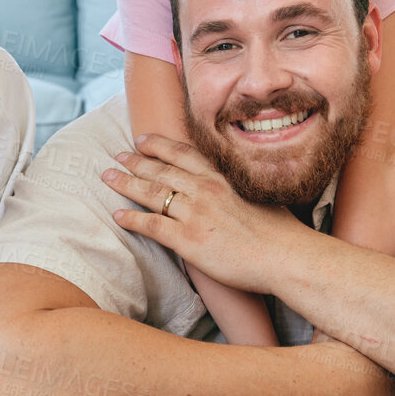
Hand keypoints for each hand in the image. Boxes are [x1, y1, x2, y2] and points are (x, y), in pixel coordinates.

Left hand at [102, 134, 310, 295]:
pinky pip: (152, 225)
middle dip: (135, 161)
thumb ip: (240, 190)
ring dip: (126, 183)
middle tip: (117, 156)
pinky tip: (118, 217)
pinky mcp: (188, 240)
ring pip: (151, 193)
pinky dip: (132, 219)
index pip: (183, 153)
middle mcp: (205, 190)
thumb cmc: (280, 232)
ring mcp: (195, 214)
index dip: (159, 145)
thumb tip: (236, 191)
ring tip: (108, 177)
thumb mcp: (261, 197)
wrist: (285, 256)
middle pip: (161, 169)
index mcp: (222, 178)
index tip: (142, 139)